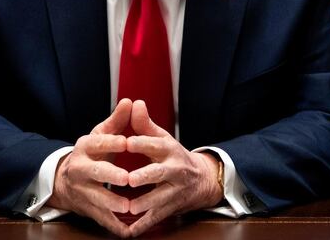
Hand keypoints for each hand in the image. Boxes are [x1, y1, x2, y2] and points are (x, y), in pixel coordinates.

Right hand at [49, 98, 132, 237]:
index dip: (111, 142)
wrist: (65, 181)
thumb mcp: (101, 135)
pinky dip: (114, 226)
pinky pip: (101, 219)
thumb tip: (131, 101)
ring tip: (127, 207)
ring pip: (96, 198)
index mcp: (85, 148)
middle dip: (110, 175)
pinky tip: (128, 230)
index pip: (97, 143)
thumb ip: (118, 120)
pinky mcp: (88, 209)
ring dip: (111, 203)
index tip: (126, 141)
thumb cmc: (92, 153)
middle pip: (94, 172)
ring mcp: (82, 191)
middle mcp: (80, 169)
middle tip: (127, 178)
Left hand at [124, 100, 222, 236]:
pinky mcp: (171, 208)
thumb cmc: (173, 156)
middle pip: (160, 173)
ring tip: (130, 207)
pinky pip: (157, 217)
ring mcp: (174, 190)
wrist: (202, 180)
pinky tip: (130, 230)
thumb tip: (134, 102)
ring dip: (145, 203)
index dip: (142, 143)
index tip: (127, 142)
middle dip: (146, 177)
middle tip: (129, 179)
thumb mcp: (162, 138)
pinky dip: (144, 225)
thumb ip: (145, 124)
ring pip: (160, 198)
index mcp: (169, 150)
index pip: (155, 145)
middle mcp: (174, 170)